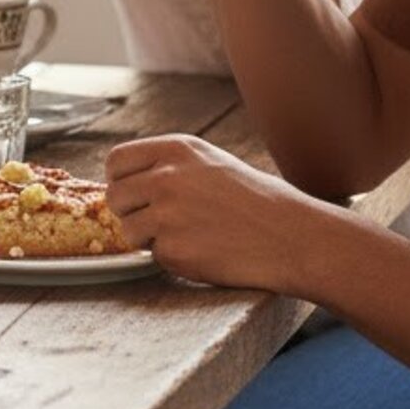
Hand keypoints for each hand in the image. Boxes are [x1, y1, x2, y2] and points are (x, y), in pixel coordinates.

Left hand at [105, 133, 322, 294]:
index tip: (133, 195)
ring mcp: (167, 214)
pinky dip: (173, 259)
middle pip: (115, 197)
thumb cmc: (255, 201)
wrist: (294, 238)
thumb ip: (166, 166)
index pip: (115, 162)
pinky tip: (205, 252)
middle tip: (162, 222)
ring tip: (190, 235)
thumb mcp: (209, 163)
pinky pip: (154, 256)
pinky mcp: (174, 250)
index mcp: (174, 149)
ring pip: (128, 229)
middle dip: (131, 212)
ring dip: (150, 238)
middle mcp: (165, 177)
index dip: (120, 181)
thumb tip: (123, 179)